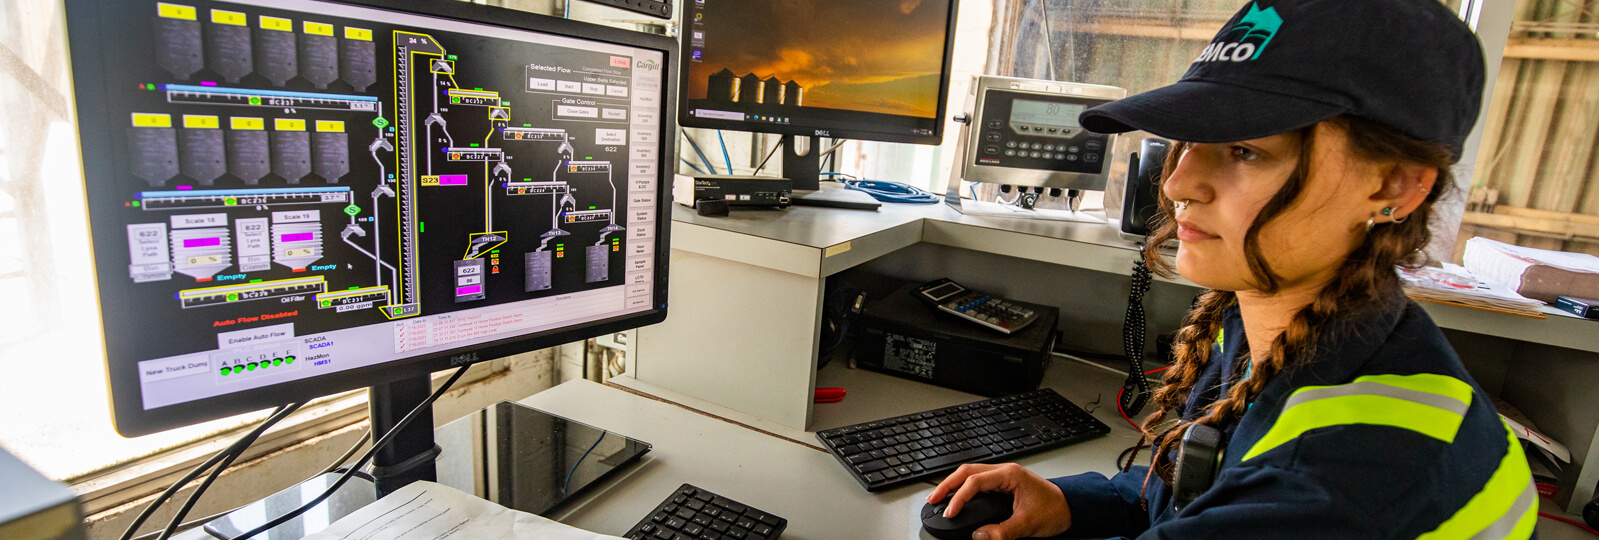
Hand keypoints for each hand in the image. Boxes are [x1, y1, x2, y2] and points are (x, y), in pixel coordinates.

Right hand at [927, 463, 1071, 539]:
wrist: (1071, 507)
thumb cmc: (1055, 509)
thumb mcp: (1029, 524)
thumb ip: (1003, 531)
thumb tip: (980, 535)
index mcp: (1010, 475)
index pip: (975, 482)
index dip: (959, 497)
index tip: (950, 512)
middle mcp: (1005, 472)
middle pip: (967, 471)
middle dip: (947, 485)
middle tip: (933, 500)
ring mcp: (1004, 477)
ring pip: (971, 474)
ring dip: (954, 484)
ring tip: (940, 498)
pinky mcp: (1004, 485)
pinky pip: (978, 482)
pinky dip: (964, 488)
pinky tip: (958, 497)